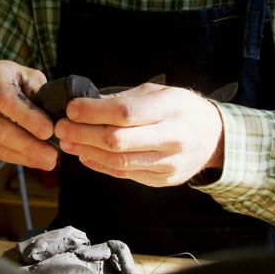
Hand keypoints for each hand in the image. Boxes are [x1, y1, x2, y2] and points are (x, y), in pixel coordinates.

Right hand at [0, 60, 57, 169]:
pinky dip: (18, 158)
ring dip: (25, 155)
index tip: (49, 131)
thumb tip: (58, 119)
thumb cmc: (13, 83)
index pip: (6, 99)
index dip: (28, 118)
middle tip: (52, 154)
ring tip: (48, 161)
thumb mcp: (27, 78)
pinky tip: (35, 160)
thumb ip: (40, 94)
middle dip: (28, 144)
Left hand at [54, 83, 223, 186]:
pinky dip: (100, 165)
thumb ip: (123, 100)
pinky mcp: (162, 180)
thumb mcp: (157, 93)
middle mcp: (172, 138)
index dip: (93, 112)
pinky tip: (84, 155)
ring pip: (119, 161)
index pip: (125, 113)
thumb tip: (84, 106)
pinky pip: (125, 174)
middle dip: (83, 133)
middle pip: (118, 140)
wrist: (213, 137)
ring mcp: (168, 163)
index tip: (71, 109)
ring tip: (67, 142)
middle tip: (61, 127)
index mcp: (172, 109)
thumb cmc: (180, 109)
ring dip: (87, 151)